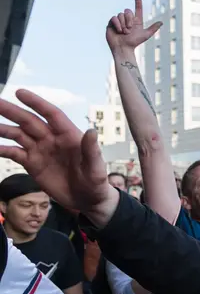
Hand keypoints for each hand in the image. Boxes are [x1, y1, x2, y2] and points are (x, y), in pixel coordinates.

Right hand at [0, 90, 116, 224]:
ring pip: (19, 135)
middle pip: (30, 121)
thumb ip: (91, 150)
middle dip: (12, 111)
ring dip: (3, 129)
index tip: (20, 92)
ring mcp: (41, 151)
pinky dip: (3, 149)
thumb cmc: (96, 182)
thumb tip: (91, 131)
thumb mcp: (96, 168)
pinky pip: (15, 153)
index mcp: (69, 135)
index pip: (51, 115)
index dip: (37, 103)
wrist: (88, 201)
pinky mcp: (33, 164)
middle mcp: (53, 139)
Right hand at [106, 0, 161, 53]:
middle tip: (129, 30)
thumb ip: (153, 28)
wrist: (123, 48)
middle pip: (128, 11)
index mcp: (136, 20)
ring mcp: (119, 20)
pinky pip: (114, 18)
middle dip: (129, 20)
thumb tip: (161, 22)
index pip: (137, 7)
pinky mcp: (112, 23)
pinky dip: (117, 24)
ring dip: (123, 24)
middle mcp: (127, 19)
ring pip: (120, 14)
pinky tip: (118, 31)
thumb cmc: (134, 43)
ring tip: (124, 32)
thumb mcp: (145, 35)